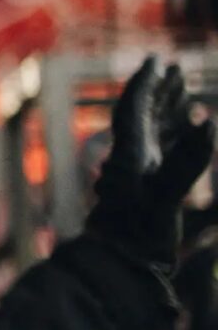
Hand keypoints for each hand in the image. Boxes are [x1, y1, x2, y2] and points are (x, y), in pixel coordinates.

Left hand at [88, 56, 215, 268]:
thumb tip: (208, 122)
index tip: (155, 62)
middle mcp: (128, 158)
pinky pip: (158, 150)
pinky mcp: (144, 188)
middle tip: (173, 69)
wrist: (121, 268)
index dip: (145, 83)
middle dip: (157, 90)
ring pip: (150, 131)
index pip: (133, 108)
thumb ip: (188, 162)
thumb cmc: (140, 235)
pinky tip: (188, 129)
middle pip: (140, 114)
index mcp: (128, 155)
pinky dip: (172, 134)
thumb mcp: (166, 199)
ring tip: (183, 89)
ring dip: (165, 109)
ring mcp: (136, 172)